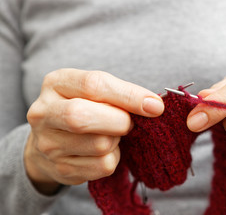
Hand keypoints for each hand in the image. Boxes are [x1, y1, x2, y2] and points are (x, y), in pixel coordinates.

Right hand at [25, 69, 163, 194]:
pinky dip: (114, 158)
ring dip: (116, 140)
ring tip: (110, 134)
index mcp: (56, 83)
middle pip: (83, 118)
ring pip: (100, 145)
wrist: (53, 140)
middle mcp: (44, 113)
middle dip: (119, 121)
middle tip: (128, 123)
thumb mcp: (96, 91)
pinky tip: (104, 151)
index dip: (128, 96)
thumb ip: (122, 93)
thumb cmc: (84, 107)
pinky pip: (103, 166)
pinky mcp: (60, 168)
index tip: (155, 106)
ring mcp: (48, 144)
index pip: (94, 85)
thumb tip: (154, 106)